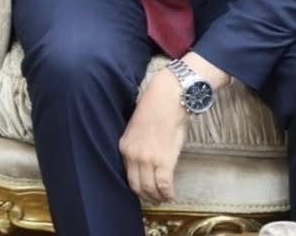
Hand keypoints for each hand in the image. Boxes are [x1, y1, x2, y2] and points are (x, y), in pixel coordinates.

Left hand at [120, 52, 229, 204]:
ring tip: (163, 198)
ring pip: (150, 188)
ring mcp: (148, 159)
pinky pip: (164, 185)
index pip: (126, 174)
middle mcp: (133, 155)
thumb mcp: (137, 128)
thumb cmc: (155, 108)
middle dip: (146, 195)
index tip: (143, 189)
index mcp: (124, 146)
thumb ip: (137, 145)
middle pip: (136, 186)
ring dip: (157, 196)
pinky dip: (168, 193)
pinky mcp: (164, 160)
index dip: (136, 186)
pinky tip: (171, 195)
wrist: (169, 97)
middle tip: (154, 199)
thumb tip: (143, 161)